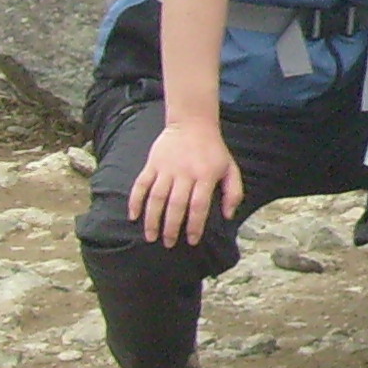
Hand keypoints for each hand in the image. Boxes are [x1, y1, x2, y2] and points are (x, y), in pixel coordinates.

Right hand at [128, 120, 240, 246]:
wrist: (193, 123)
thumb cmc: (213, 150)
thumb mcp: (230, 168)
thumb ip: (234, 192)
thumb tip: (228, 216)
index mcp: (205, 175)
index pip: (199, 205)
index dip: (195, 225)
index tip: (192, 240)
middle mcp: (185, 173)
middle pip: (176, 205)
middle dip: (171, 227)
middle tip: (169, 244)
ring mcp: (166, 168)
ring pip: (156, 197)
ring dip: (152, 219)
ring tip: (151, 236)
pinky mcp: (152, 164)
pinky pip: (141, 184)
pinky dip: (135, 200)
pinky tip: (133, 216)